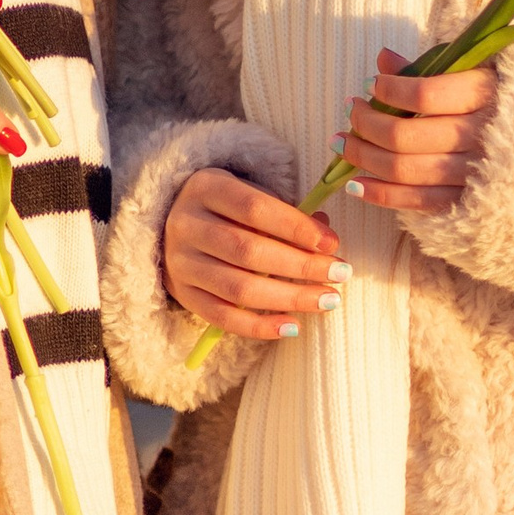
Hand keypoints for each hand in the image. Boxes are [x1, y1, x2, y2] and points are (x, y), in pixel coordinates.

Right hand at [161, 167, 346, 343]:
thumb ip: (286, 213)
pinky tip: (293, 327)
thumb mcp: (250, 195)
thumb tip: (326, 238)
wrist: (173, 226)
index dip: (296, 228)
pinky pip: (222, 317)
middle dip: (300, 266)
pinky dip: (259, 327)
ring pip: (237, 288)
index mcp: (206, 188)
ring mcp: (181, 262)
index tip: (332, 244)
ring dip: (289, 298)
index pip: (254, 208)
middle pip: (247, 250)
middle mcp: (187, 224)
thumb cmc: (226, 209)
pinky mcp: (182, 294)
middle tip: (340, 274)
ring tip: (326, 301)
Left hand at [341, 53, 499, 209]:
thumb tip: (383, 59)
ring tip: (341, 143)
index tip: (369, 84)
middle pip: (405, 135)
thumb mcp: (477, 72)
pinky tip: (354, 184)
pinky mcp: (468, 204)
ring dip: (363, 157)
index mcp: (486, 95)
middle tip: (349, 111)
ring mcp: (475, 175)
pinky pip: (416, 202)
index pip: (425, 93)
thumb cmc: (506, 101)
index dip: (390, 89)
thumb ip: (430, 67)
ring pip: (404, 169)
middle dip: (366, 123)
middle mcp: (481, 137)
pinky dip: (380, 195)